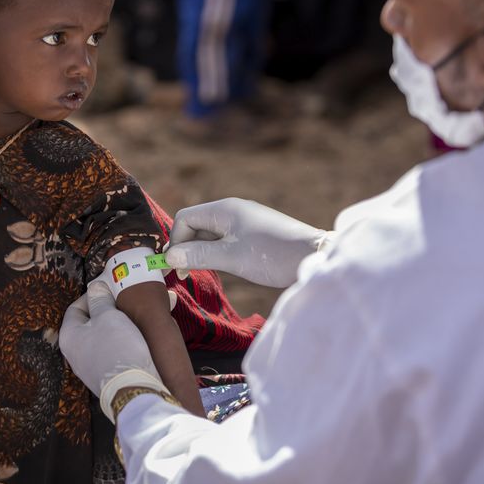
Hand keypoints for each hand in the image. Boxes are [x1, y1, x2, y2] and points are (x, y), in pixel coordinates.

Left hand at [60, 283, 165, 420]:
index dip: (91, 296)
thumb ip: (100, 300)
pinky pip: (106, 353)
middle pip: (85, 324)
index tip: (108, 291)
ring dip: (110, 328)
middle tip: (120, 305)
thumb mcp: (109, 316)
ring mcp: (87, 368)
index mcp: (68, 337)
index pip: (74, 308)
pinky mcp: (102, 377)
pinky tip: (130, 340)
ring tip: (127, 320)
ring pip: (97, 339)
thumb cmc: (118, 348)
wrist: (134, 389)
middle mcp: (72, 354)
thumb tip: (94, 287)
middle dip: (102, 312)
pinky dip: (115, 343)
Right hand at [165, 198, 326, 287]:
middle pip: (195, 225)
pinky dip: (217, 252)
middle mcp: (231, 210)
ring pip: (210, 234)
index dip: (176, 242)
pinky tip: (224, 267)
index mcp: (224, 209)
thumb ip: (198, 255)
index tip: (177, 267)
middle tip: (187, 274)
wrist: (314, 256)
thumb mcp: (231, 258)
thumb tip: (170, 258)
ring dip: (202, 252)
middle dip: (187, 247)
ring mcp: (243, 220)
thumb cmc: (272, 255)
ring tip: (205, 272)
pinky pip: (225, 239)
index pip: (184, 218)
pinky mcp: (253, 232)